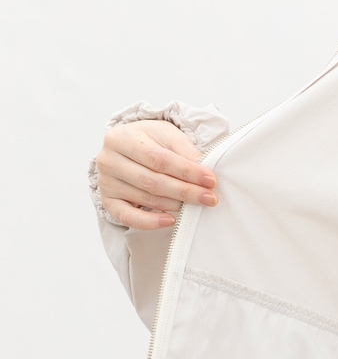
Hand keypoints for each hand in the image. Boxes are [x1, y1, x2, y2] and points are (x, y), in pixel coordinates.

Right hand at [95, 119, 218, 229]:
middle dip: (185, 191)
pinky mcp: (108, 202)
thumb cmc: (150, 141)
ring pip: (145, 199)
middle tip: (209, 199)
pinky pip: (128, 217)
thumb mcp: (167, 136)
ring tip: (196, 207)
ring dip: (174, 205)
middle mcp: (108, 160)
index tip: (211, 181)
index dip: (187, 171)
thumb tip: (203, 170)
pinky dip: (150, 222)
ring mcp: (106, 183)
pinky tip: (170, 221)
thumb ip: (184, 150)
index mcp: (122, 138)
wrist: (129, 149)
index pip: (159, 159)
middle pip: (152, 181)